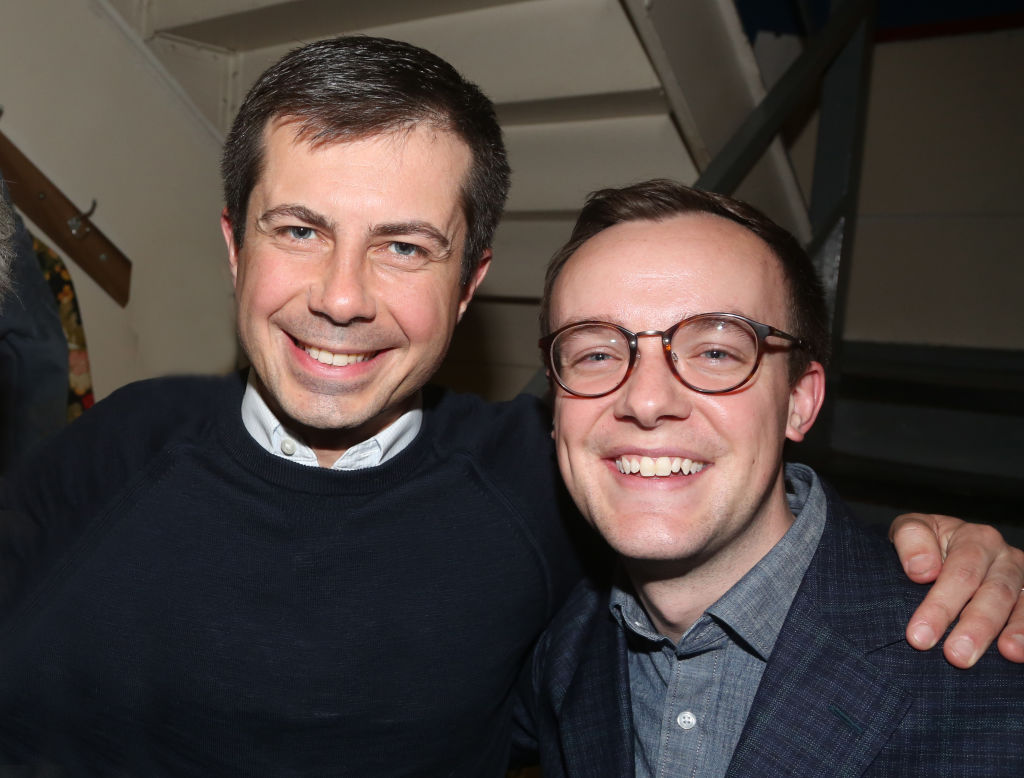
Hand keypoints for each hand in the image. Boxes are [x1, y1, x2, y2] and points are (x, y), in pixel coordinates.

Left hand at [890, 513, 1023, 667]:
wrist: (944, 548)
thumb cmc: (924, 545)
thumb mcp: (910, 530)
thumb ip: (911, 538)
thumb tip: (922, 569)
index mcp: (976, 539)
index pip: (961, 573)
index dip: (940, 605)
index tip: (918, 636)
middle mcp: (1005, 559)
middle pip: (995, 592)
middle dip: (976, 626)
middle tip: (956, 656)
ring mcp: (1023, 582)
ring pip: (1022, 606)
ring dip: (1016, 632)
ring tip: (1008, 652)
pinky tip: (1019, 653)